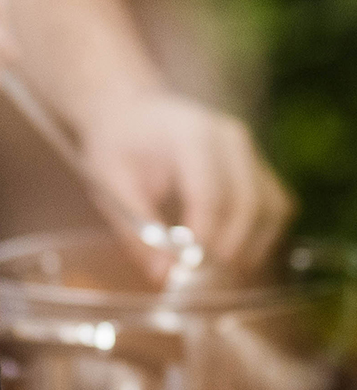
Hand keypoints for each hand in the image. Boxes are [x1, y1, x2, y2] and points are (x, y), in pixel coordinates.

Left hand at [75, 90, 294, 274]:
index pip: (209, 192)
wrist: (131, 111)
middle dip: (228, 246)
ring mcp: (251, 149)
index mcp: (190, 133)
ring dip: (252, 245)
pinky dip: (263, 235)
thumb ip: (137, 228)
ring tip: (218, 270)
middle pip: (248, 202)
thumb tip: (163, 276)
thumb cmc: (117, 145)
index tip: (187, 269)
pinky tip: (234, 254)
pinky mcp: (259, 164)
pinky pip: (277, 205)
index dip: (204, 235)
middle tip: (200, 278)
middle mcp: (230, 137)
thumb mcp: (112, 183)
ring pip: (272, 207)